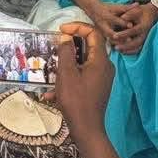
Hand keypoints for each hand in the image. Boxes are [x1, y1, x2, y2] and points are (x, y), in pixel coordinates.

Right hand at [53, 22, 114, 144]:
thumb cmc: (76, 101)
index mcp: (101, 60)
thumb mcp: (67, 74)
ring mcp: (102, 78)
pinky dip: (69, 78)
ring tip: (52, 71)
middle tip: (56, 48)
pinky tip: (52, 93)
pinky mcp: (97, 88)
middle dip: (70, 46)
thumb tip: (66, 38)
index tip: (61, 30)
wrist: (87, 130)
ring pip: (84, 62)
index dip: (77, 27)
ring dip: (67, 64)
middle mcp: (105, 66)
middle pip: (89, 46)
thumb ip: (66, 52)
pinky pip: (83, 75)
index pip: (93, 33)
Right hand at [89, 1, 134, 43]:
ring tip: (127, 45)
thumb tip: (138, 4)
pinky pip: (110, 42)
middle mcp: (104, 25)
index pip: (116, 20)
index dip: (124, 23)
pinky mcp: (103, 35)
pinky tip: (123, 49)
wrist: (94, 11)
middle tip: (130, 40)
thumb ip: (127, 7)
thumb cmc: (108, 8)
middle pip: (112, 32)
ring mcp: (103, 31)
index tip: (131, 26)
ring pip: (110, 39)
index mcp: (108, 16)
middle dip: (120, 36)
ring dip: (118, 42)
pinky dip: (116, 45)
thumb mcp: (116, 7)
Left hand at [112, 3, 157, 54]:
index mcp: (144, 26)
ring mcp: (145, 39)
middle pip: (136, 43)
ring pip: (137, 48)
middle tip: (115, 47)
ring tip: (117, 49)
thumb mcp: (136, 10)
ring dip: (127, 50)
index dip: (124, 34)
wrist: (151, 14)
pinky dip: (130, 52)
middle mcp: (145, 34)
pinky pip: (137, 50)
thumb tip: (122, 17)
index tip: (114, 36)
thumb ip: (130, 14)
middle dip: (125, 46)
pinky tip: (122, 51)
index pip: (133, 31)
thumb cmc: (141, 12)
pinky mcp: (143, 42)